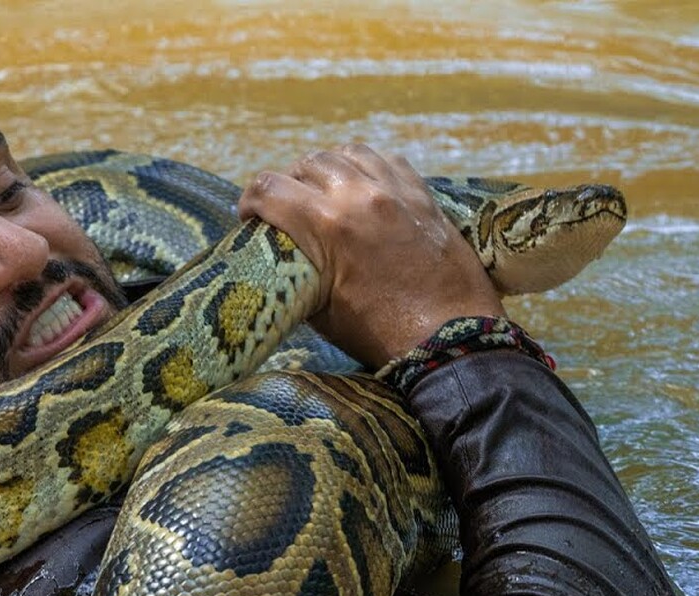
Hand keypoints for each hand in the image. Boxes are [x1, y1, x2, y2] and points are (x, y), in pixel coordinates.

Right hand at [236, 144, 504, 368]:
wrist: (449, 338)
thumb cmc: (379, 333)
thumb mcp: (319, 309)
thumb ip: (296, 270)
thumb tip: (283, 257)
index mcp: (327, 225)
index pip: (270, 188)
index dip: (250, 200)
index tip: (249, 216)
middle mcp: (359, 195)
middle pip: (306, 164)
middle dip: (287, 184)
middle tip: (285, 207)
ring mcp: (394, 190)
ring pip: (346, 153)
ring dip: (326, 168)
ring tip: (322, 189)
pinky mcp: (422, 194)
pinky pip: (386, 159)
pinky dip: (365, 166)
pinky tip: (362, 184)